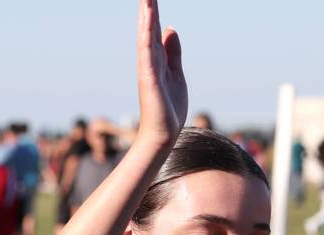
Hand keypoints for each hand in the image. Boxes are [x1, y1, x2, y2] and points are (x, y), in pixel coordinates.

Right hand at [136, 0, 187, 147]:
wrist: (164, 133)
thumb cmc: (168, 108)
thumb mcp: (176, 73)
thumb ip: (173, 52)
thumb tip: (170, 29)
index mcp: (157, 59)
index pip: (155, 30)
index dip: (155, 11)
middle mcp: (150, 61)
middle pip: (149, 28)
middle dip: (149, 8)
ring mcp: (148, 68)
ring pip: (146, 36)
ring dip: (146, 15)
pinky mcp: (149, 78)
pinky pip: (147, 52)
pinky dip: (147, 34)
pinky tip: (148, 19)